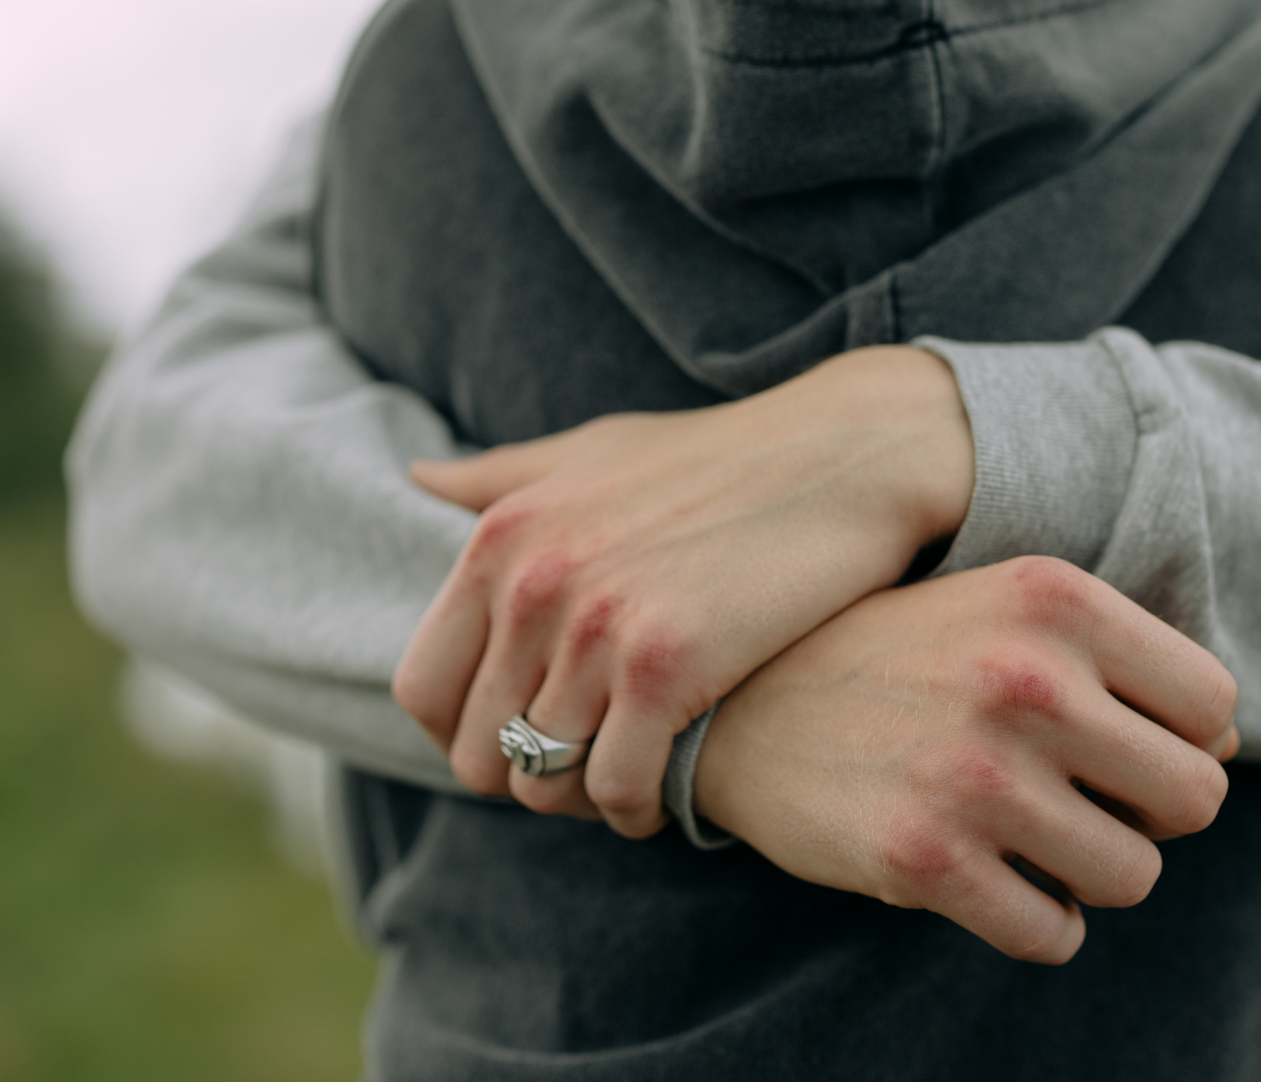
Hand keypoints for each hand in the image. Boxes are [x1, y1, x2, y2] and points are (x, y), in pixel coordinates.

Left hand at [392, 346, 975, 835]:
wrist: (843, 455)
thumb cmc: (718, 457)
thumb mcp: (593, 452)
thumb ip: (502, 477)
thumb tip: (417, 478)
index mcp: (500, 537)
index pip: (423, 688)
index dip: (462, 735)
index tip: (518, 739)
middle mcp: (532, 583)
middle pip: (478, 752)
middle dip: (529, 777)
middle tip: (586, 767)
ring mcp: (596, 626)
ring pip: (544, 782)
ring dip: (585, 797)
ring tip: (629, 778)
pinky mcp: (667, 666)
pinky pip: (617, 789)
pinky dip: (637, 809)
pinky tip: (667, 790)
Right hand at [693, 557, 1239, 964]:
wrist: (741, 702)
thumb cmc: (900, 655)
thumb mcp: (1002, 614)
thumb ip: (1118, 660)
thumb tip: (1231, 742)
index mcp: (1054, 597)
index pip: (1215, 703)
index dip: (1176, 736)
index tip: (1114, 741)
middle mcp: (1025, 677)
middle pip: (1196, 797)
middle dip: (1146, 812)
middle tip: (1077, 798)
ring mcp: (974, 772)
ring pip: (1133, 876)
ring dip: (1090, 872)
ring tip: (1028, 837)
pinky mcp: (924, 860)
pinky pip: (1053, 934)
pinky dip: (1036, 922)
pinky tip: (990, 880)